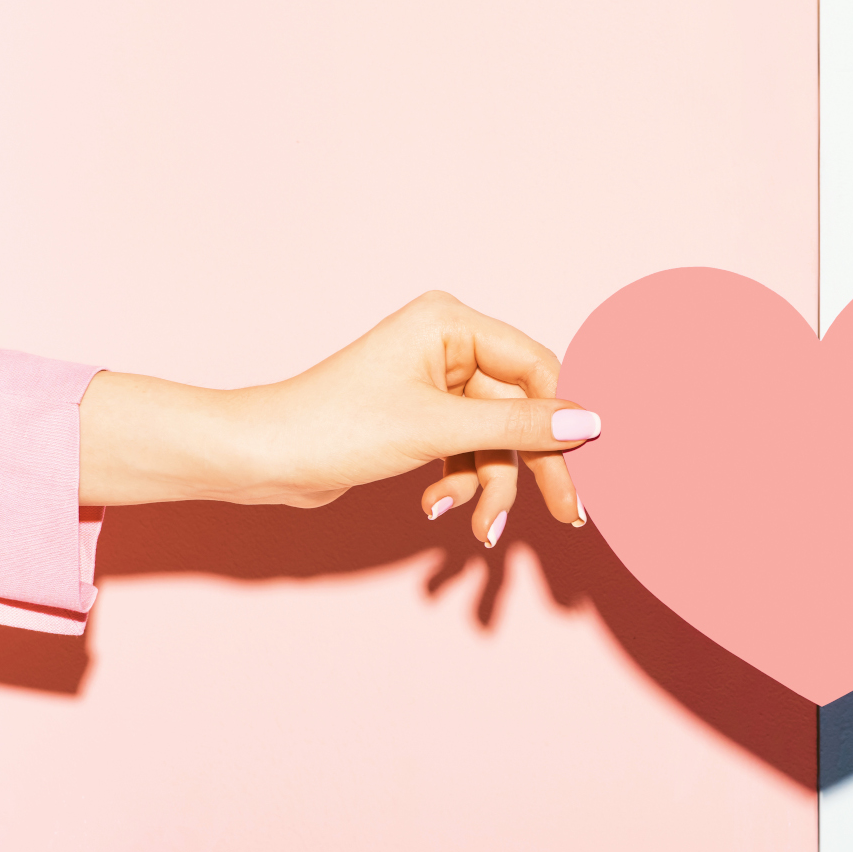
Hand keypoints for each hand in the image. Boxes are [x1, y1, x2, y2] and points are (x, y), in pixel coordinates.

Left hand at [78, 291, 599, 543]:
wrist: (262, 458)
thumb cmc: (334, 426)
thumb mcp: (438, 430)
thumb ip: (520, 428)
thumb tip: (590, 423)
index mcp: (450, 322)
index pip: (535, 367)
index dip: (560, 416)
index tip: (585, 462)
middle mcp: (446, 345)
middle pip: (519, 410)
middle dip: (534, 466)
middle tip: (568, 514)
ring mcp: (433, 383)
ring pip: (494, 440)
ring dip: (488, 486)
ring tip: (477, 528)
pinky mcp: (420, 418)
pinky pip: (466, 452)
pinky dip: (461, 484)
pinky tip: (438, 506)